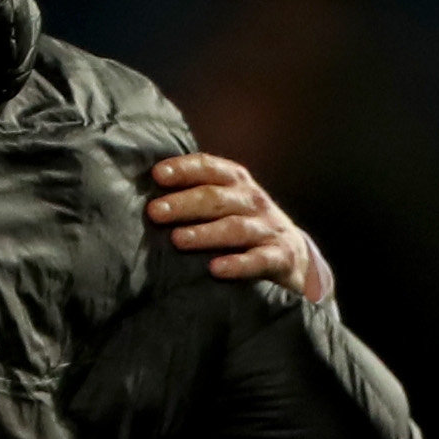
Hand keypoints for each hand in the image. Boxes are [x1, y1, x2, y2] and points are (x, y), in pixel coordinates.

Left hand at [147, 152, 332, 300]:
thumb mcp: (226, 204)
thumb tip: (144, 195)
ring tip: (178, 239)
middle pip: (217, 198)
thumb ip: (196, 195)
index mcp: (237, 184)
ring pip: (236, 228)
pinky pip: (259, 260)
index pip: (211, 168)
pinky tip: (215, 269)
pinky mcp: (279, 257)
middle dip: (185, 203)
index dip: (185, 169)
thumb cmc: (244, 227)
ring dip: (206, 233)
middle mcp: (253, 202)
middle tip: (155, 212)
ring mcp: (268, 229)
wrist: (294, 256)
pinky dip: (238, 264)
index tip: (157, 175)